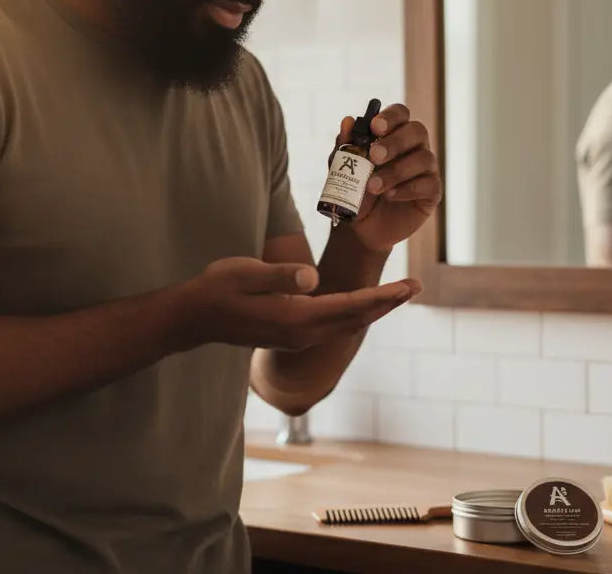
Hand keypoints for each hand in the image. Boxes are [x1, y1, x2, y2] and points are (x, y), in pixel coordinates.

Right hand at [180, 257, 418, 350]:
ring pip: (346, 324)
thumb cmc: (218, 289)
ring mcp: (297, 338)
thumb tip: (313, 277)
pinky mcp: (292, 334)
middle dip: (387, 303)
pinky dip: (354, 314)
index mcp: (296, 318)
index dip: (383, 297)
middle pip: (356, 318)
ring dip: (373, 309)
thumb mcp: (246, 274)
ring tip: (398, 294)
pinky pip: (333, 326)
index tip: (409, 286)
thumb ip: (279, 275)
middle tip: (416, 285)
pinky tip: (363, 304)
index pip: (351, 306)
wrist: (194, 317)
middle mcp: (302, 333)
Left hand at [334, 103, 441, 251]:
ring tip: (373, 186)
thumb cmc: (355, 191)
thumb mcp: (343, 170)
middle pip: (417, 131)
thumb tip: (348, 121)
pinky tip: (390, 195)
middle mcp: (414, 147)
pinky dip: (407, 189)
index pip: (401, 113)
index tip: (375, 127)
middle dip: (395, 142)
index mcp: (394, 134)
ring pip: (424, 159)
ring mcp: (426, 169)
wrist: (361, 226)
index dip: (391, 116)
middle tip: (374, 156)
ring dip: (396, 171)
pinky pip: (429, 184)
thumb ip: (345, 147)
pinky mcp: (432, 192)